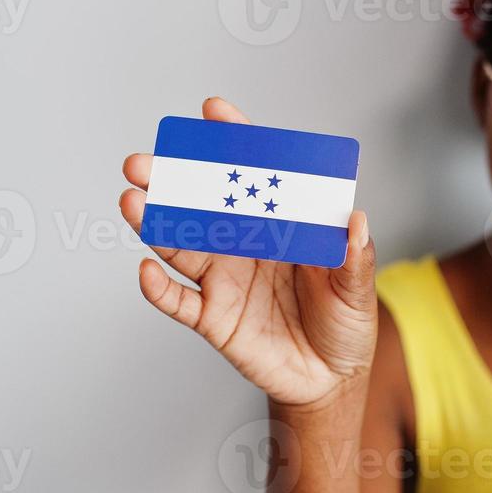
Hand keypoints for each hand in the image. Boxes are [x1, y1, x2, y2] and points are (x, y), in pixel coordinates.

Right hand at [120, 98, 377, 408]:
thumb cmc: (346, 323)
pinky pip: (177, 301)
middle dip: (170, 180)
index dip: (232, 141)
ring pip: (178, 244)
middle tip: (144, 163)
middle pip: (200, 203)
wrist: (331, 380)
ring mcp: (223, 279)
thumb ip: (356, 257)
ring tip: (132, 202)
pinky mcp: (212, 318)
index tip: (212, 112)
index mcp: (278, 224)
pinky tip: (146, 271)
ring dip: (153, 223)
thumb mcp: (358, 288)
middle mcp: (243, 244)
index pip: (252, 174)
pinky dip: (157, 288)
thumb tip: (357, 221)